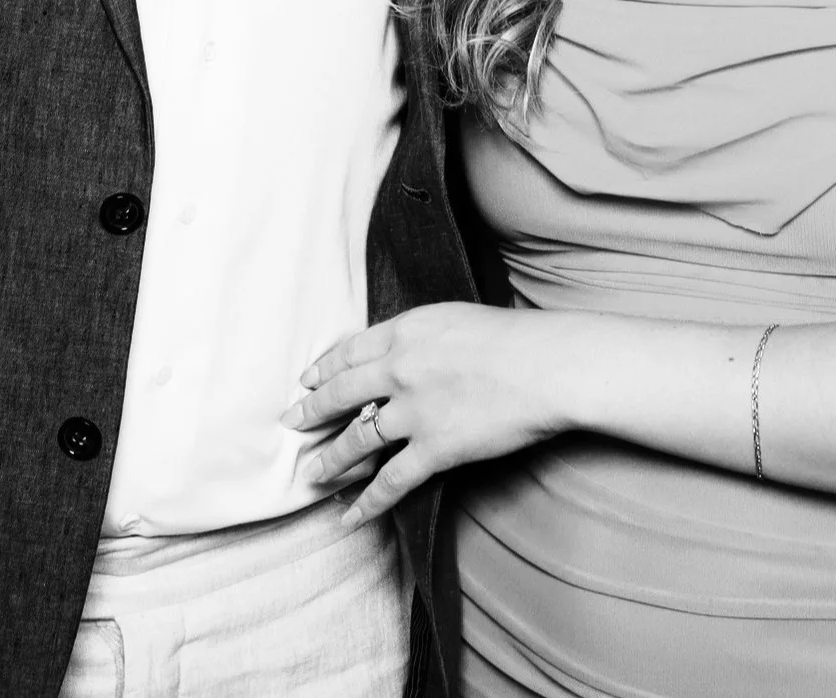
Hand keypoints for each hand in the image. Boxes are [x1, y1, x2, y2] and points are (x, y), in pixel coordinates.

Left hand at [283, 304, 580, 525]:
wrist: (544, 365)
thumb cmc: (513, 337)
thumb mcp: (455, 319)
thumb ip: (423, 337)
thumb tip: (407, 351)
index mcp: (405, 331)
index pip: (350, 350)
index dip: (325, 368)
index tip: (309, 379)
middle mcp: (398, 370)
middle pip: (341, 393)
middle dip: (312, 411)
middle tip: (292, 423)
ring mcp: (413, 411)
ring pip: (356, 439)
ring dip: (330, 460)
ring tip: (312, 475)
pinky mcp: (433, 449)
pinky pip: (390, 481)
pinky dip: (367, 503)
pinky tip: (349, 516)